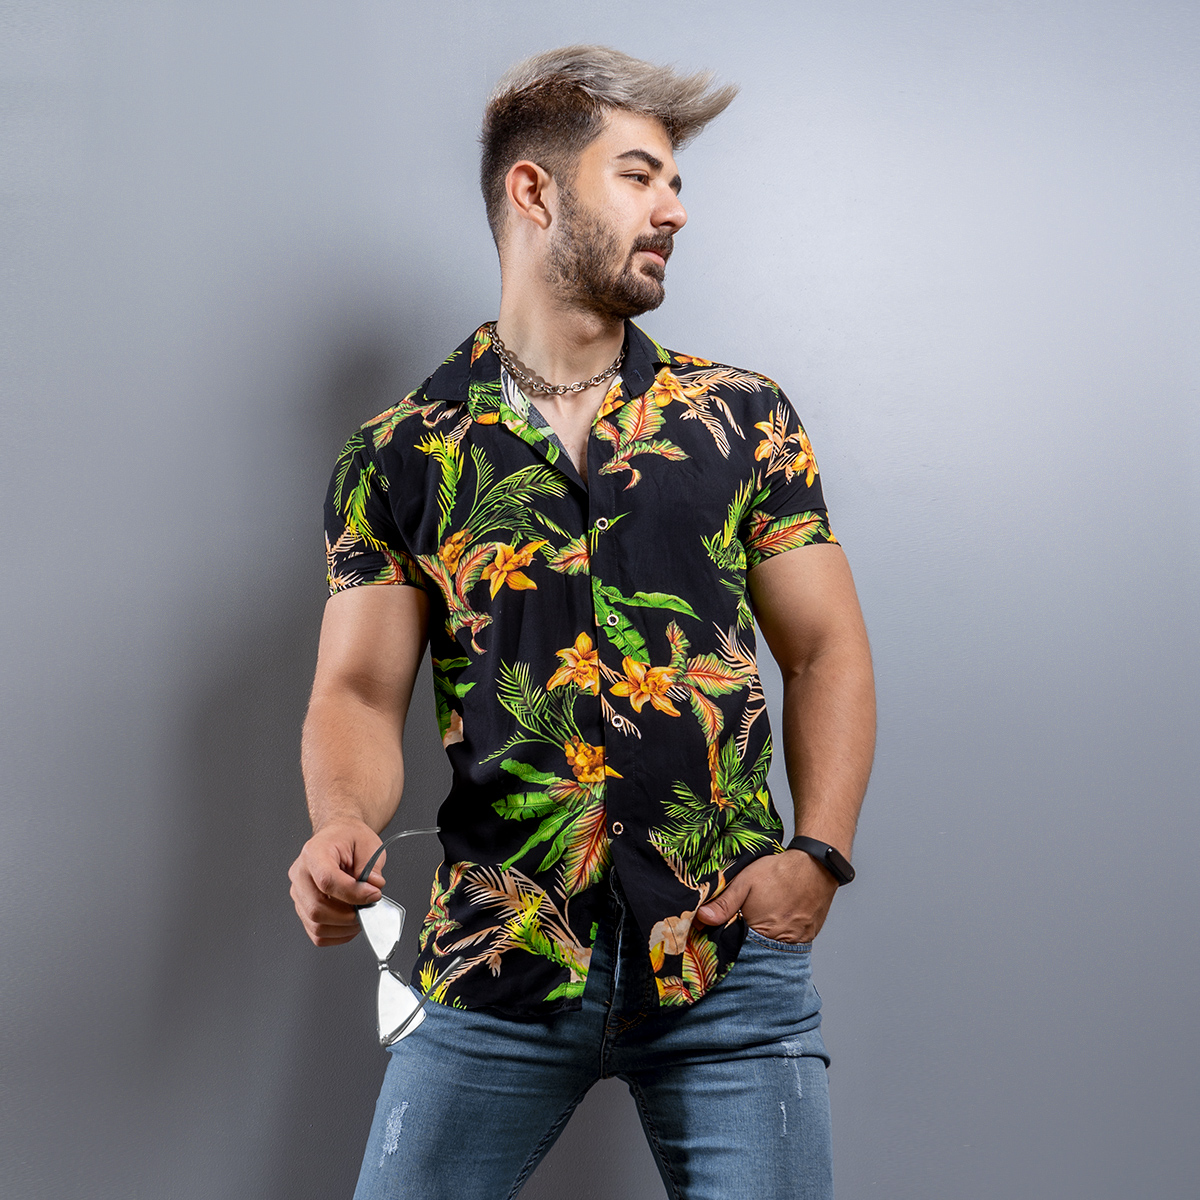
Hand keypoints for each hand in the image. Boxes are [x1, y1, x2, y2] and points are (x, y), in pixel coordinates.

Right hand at [288, 819, 385, 946]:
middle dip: (349, 915)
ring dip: (344, 927)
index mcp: (314, 853)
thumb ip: (372, 867)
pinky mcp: (302, 908)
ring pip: (316, 924)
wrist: (337, 836)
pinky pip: (316, 932)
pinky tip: (350, 923)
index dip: (353, 893)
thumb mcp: (368, 844)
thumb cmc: (349, 838)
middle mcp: (300, 874)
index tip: (374, 894)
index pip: (327, 880)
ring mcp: (298, 894)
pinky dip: (337, 934)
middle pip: (317, 908)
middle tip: (369, 908)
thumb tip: (373, 888)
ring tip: (362, 914)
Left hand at [694, 850, 838, 943]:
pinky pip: (790, 944)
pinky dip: (781, 937)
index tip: (722, 935)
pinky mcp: (808, 936)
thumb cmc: (779, 872)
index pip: (737, 948)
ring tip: (761, 923)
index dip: (728, 942)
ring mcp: (797, 941)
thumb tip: (702, 918)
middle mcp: (780, 942)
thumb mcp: (745, 882)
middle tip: (744, 926)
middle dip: (746, 944)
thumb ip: (724, 903)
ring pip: (773, 949)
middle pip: (756, 951)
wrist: (816, 865)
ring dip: (764, 941)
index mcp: (760, 931)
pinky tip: (777, 921)